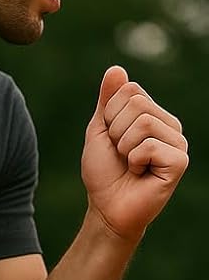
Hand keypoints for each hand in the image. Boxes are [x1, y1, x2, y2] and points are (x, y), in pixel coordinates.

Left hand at [82, 66, 188, 244]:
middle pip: (137, 104)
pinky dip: (135, 161)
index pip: (129, 90)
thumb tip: (116, 69)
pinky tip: (140, 174)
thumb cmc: (104, 174)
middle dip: (116, 133)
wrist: (107, 210)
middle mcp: (169, 124)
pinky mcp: (179, 161)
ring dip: (125, 149)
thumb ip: (108, 101)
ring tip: (131, 166)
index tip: (112, 141)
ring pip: (144, 123)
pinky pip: (149, 146)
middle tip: (121, 156)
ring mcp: (178, 142)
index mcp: (153, 113)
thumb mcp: (100, 131)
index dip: (109, 117)